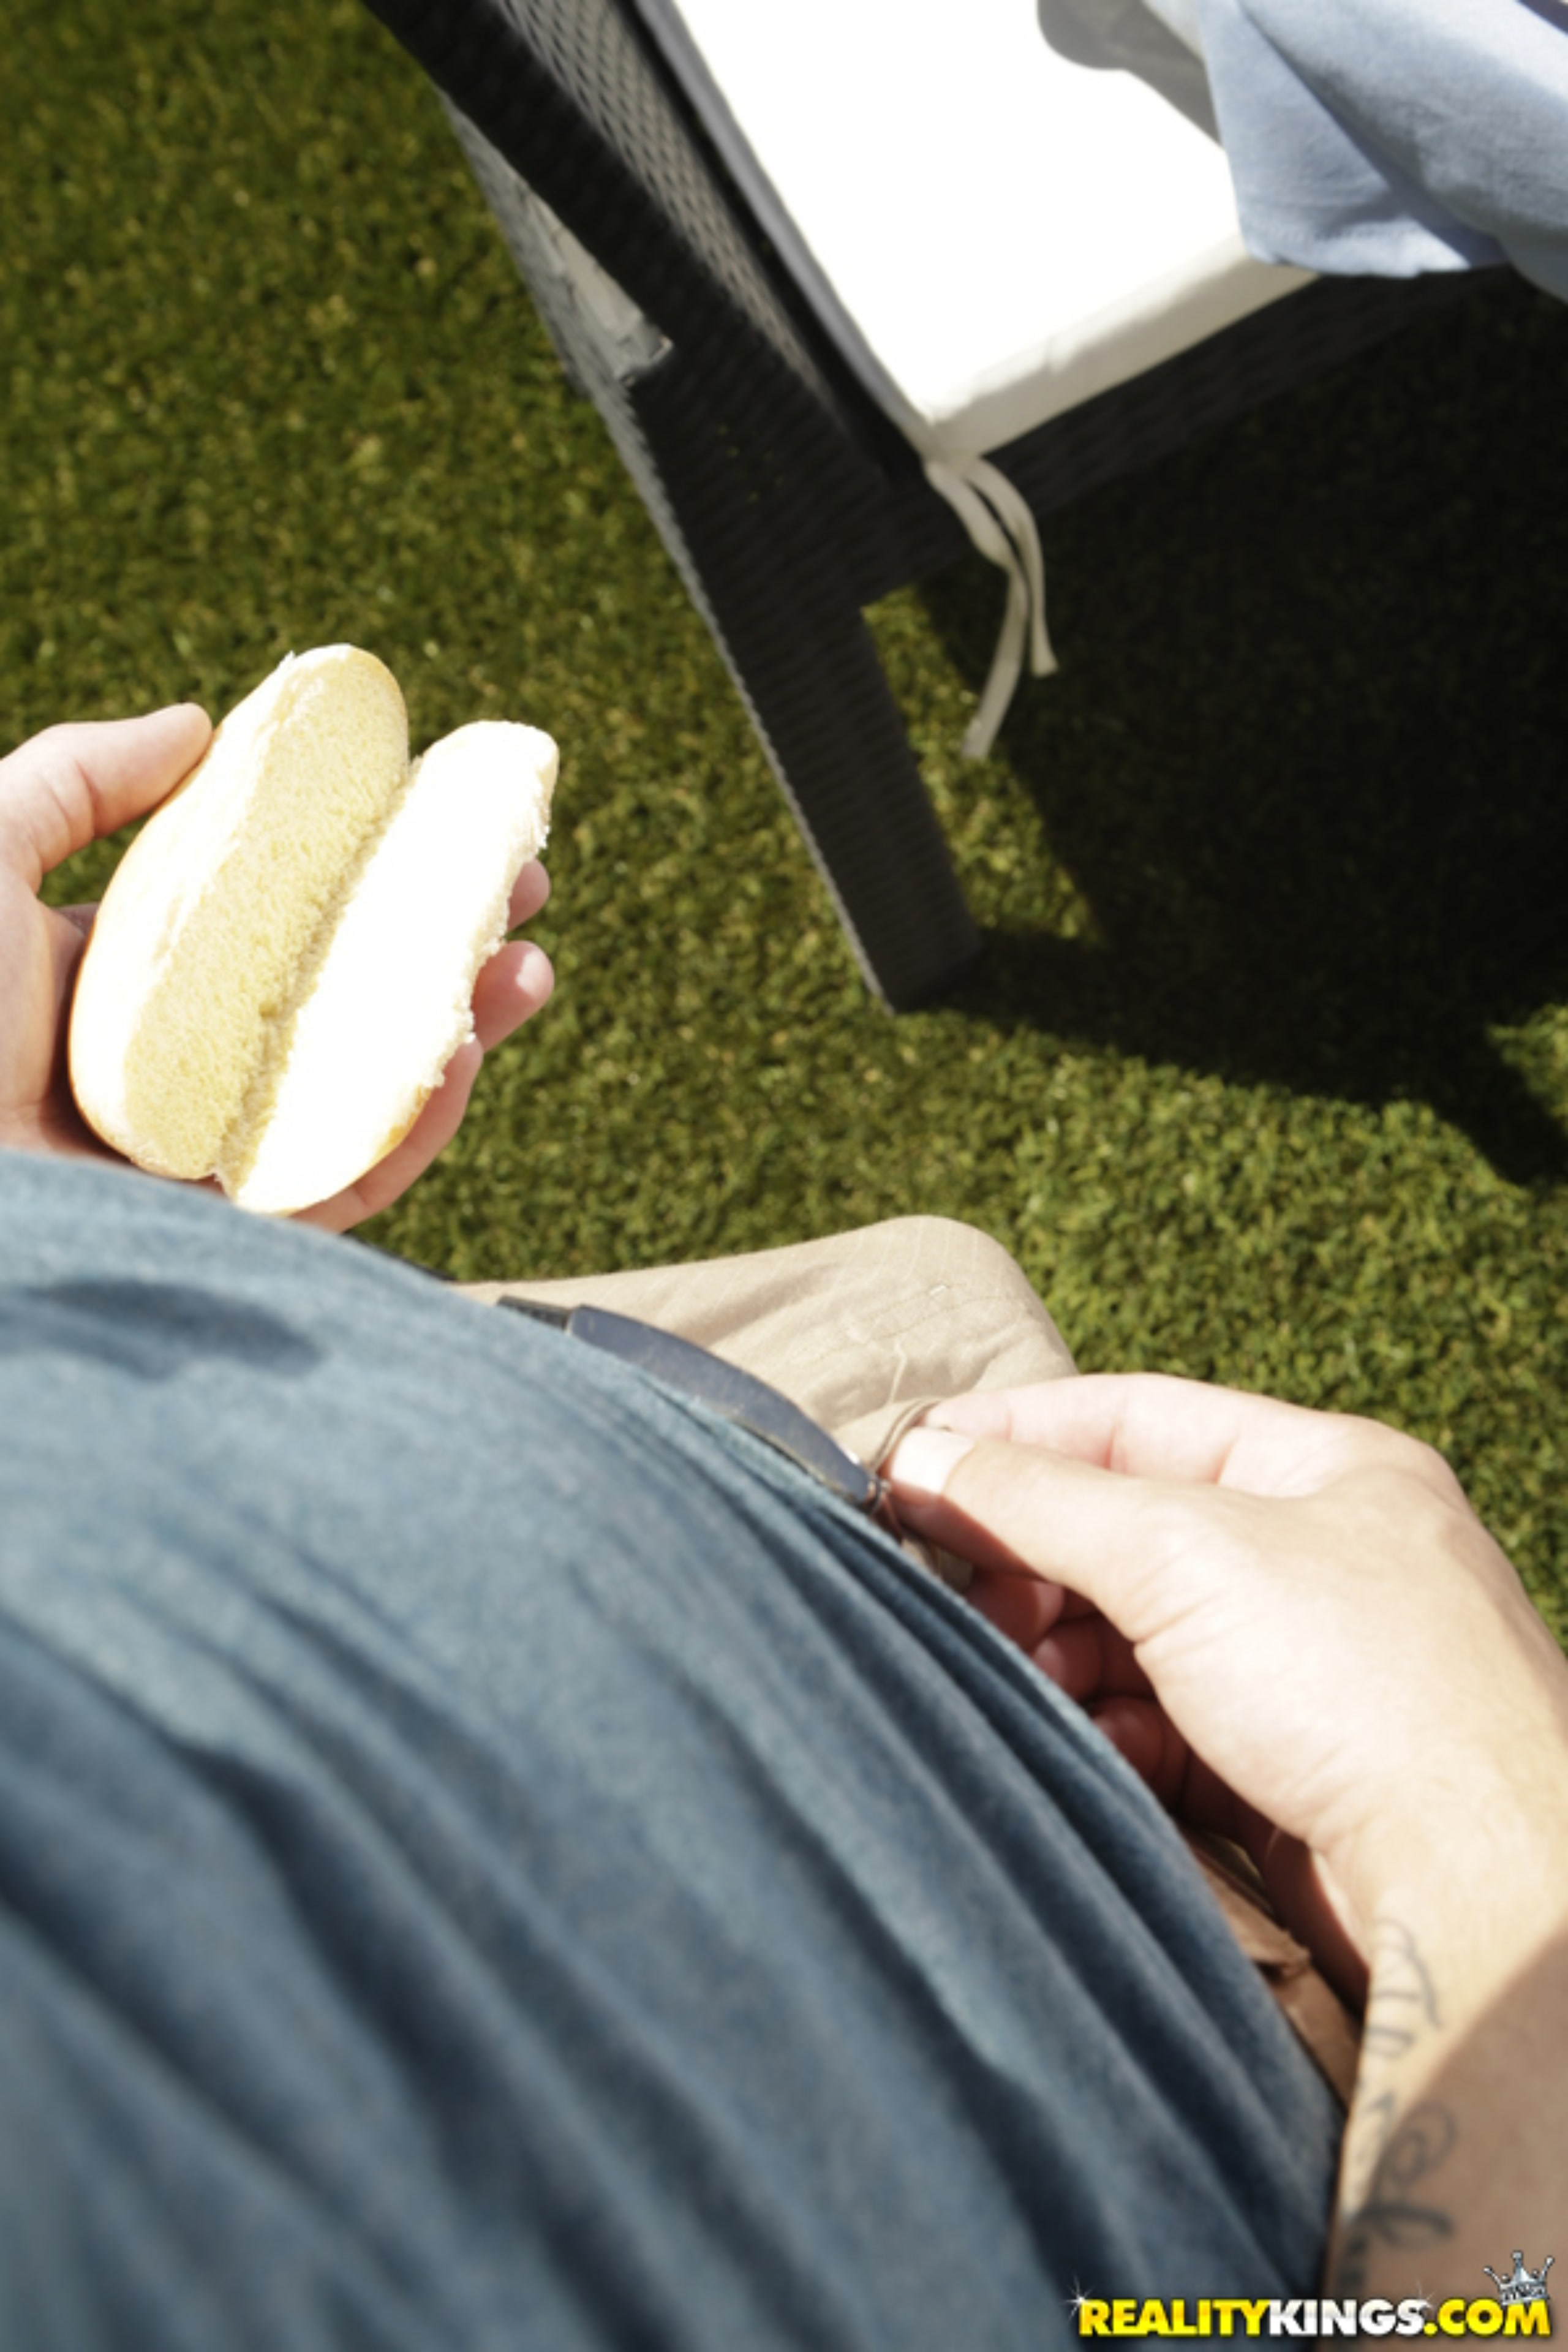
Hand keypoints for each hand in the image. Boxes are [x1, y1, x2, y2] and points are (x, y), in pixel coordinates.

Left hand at [0, 707, 553, 1231]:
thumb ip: (73, 778)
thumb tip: (198, 722)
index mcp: (117, 985)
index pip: (268, 922)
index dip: (362, 873)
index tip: (440, 822)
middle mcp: (168, 1069)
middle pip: (334, 1004)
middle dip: (436, 947)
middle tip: (518, 894)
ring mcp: (197, 1156)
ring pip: (354, 1093)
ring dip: (455, 1031)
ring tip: (525, 969)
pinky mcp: (218, 1238)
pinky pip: (336, 1183)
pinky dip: (411, 1128)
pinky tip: (459, 1056)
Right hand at [886, 1377, 1567, 1992]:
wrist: (1485, 1893)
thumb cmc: (1369, 1689)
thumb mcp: (1183, 1551)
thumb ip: (1039, 1499)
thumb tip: (922, 1461)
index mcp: (1326, 1471)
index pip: (1135, 1419)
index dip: (1016, 1434)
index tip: (912, 1460)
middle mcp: (1323, 1561)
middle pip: (1128, 1532)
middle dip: (1033, 1563)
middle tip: (954, 1594)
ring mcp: (1309, 1673)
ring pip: (1137, 1638)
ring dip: (1061, 1655)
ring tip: (1016, 1676)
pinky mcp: (1289, 1776)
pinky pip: (1162, 1730)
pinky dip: (1111, 1732)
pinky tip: (1091, 1748)